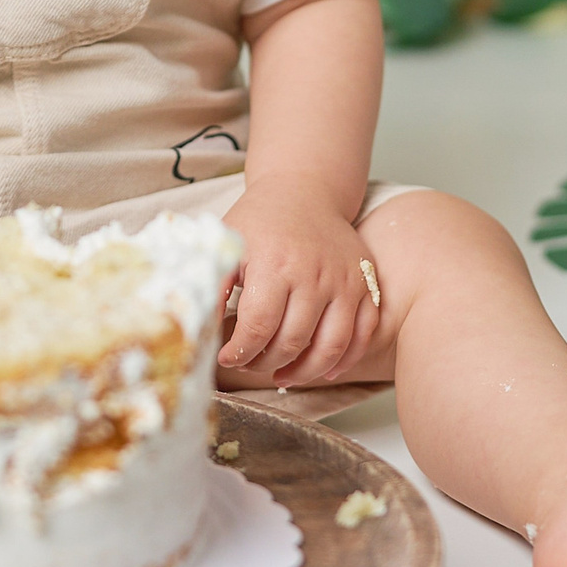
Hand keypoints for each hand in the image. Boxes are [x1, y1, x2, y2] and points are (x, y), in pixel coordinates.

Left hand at [217, 177, 380, 386]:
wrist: (303, 190)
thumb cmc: (260, 221)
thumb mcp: (227, 244)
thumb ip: (214, 285)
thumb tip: (201, 327)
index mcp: (274, 264)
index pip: (258, 327)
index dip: (239, 352)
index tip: (227, 358)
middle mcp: (314, 274)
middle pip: (292, 341)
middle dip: (265, 363)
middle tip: (250, 364)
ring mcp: (345, 280)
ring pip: (330, 346)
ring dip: (304, 372)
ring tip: (281, 376)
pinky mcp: (365, 283)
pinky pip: (363, 334)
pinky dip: (345, 360)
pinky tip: (323, 370)